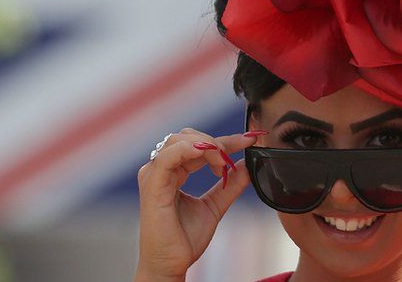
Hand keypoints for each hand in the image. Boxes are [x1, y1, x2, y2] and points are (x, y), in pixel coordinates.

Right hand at [135, 127, 267, 279]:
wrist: (171, 265)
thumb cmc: (184, 239)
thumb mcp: (215, 205)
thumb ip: (230, 185)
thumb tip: (246, 165)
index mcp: (172, 172)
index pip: (199, 145)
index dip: (226, 140)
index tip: (250, 140)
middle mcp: (161, 170)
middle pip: (189, 137)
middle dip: (217, 142)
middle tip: (233, 159)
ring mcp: (154, 176)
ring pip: (179, 140)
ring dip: (206, 145)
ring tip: (221, 165)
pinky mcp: (152, 185)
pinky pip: (168, 156)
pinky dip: (189, 149)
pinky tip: (207, 155)